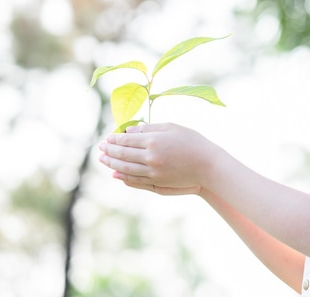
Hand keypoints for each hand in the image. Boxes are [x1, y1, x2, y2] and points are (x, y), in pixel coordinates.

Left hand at [98, 123, 218, 194]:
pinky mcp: (157, 182)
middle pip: (122, 154)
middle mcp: (150, 157)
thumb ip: (149, 128)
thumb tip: (128, 131)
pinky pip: (135, 180)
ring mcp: (153, 172)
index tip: (107, 137)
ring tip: (103, 160)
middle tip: (100, 148)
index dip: (114, 138)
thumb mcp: (172, 127)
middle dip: (109, 150)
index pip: (126, 140)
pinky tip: (116, 173)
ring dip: (112, 163)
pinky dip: (123, 176)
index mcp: (154, 141)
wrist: (208, 165)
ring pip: (125, 168)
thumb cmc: (192, 142)